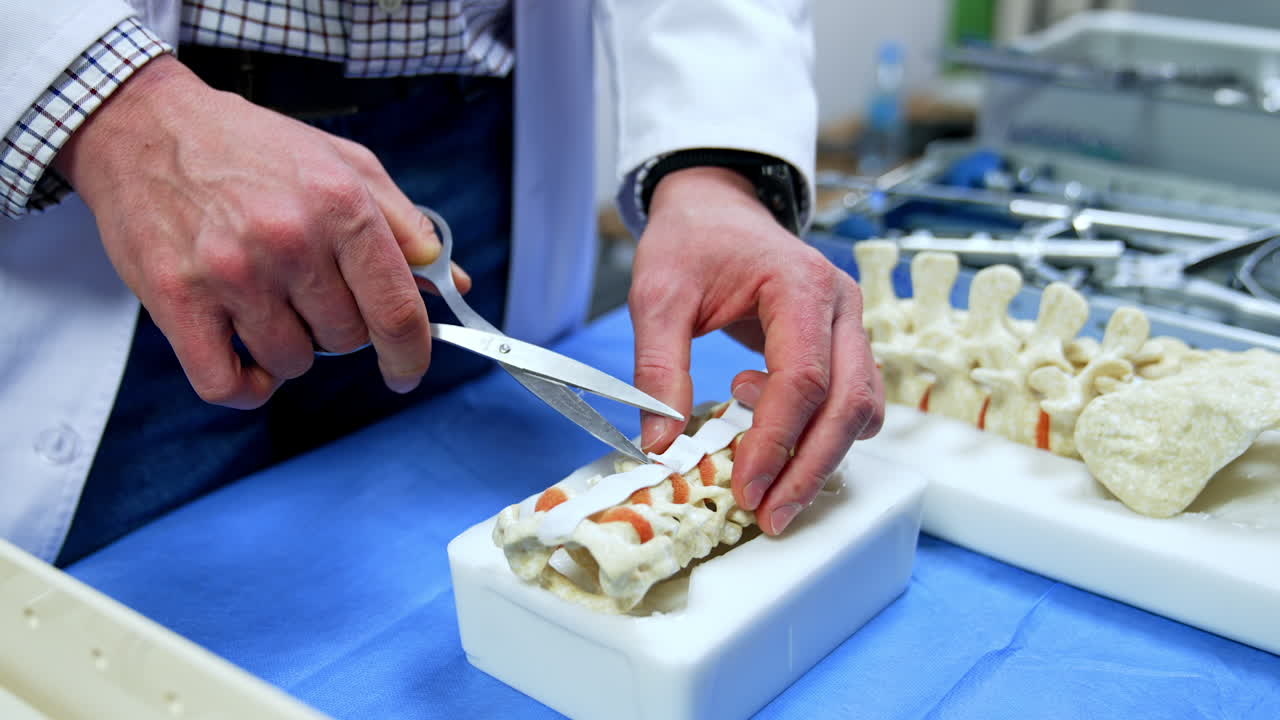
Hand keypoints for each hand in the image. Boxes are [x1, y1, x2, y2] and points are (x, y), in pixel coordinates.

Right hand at [55, 55, 467, 408]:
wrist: (145, 125)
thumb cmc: (251, 147)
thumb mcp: (345, 164)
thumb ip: (405, 226)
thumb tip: (450, 281)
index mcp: (340, 206)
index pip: (397, 310)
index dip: (411, 353)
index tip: (407, 369)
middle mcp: (290, 241)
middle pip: (345, 340)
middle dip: (338, 329)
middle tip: (309, 293)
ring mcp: (232, 274)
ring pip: (291, 363)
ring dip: (288, 350)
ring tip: (269, 305)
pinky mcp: (178, 300)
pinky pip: (226, 385)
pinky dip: (245, 386)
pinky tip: (246, 358)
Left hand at [630, 167, 883, 534]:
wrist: (716, 208)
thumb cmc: (690, 242)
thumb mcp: (657, 295)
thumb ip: (658, 368)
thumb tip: (658, 446)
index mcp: (801, 285)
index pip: (804, 379)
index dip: (777, 441)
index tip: (746, 487)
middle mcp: (840, 305)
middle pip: (849, 404)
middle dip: (808, 468)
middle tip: (770, 517)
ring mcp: (851, 325)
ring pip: (861, 410)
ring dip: (819, 457)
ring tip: (765, 485)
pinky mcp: (845, 344)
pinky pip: (852, 402)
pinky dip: (819, 433)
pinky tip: (766, 432)